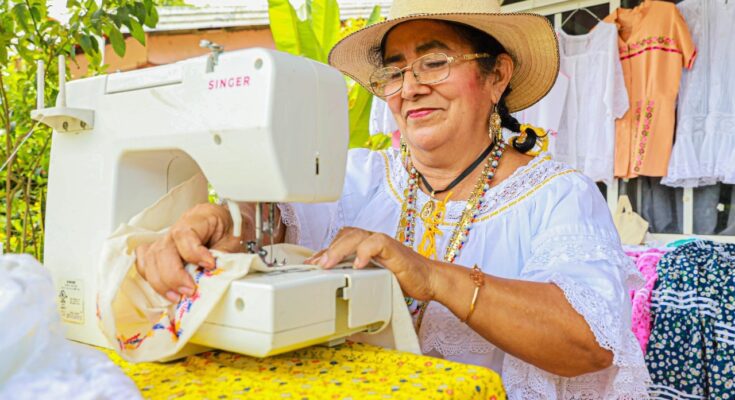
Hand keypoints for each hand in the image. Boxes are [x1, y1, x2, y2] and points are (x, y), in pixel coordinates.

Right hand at [135, 203, 244, 301]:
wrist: (230, 224)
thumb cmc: (231, 230)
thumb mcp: (235, 242)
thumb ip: (225, 258)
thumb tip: (213, 277)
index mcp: (200, 217)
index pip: (184, 234)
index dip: (193, 252)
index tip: (208, 265)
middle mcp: (179, 225)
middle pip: (163, 249)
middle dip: (174, 275)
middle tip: (190, 291)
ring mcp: (168, 237)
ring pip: (151, 258)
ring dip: (161, 281)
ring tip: (177, 296)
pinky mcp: (162, 249)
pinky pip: (145, 261)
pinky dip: (150, 276)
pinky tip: (164, 288)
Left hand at [305, 227, 436, 300]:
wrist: (429, 280)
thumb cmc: (403, 278)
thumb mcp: (373, 277)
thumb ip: (355, 274)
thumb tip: (334, 281)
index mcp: (366, 245)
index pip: (340, 241)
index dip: (324, 251)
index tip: (310, 265)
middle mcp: (372, 240)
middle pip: (345, 235)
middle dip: (328, 250)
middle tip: (317, 266)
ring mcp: (383, 243)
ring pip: (356, 236)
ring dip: (339, 249)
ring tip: (329, 264)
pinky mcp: (394, 249)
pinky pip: (376, 243)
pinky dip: (364, 252)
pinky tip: (358, 264)